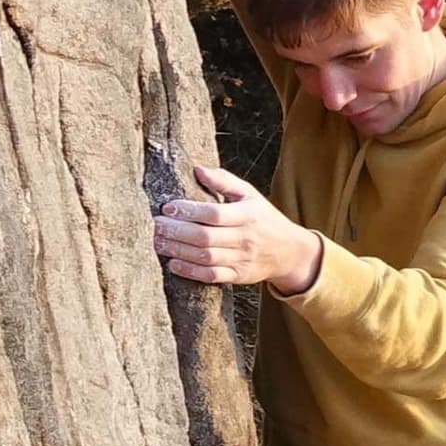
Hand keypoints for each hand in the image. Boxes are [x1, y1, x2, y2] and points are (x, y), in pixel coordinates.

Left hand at [157, 163, 322, 295]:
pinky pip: (211, 276)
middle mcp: (245, 238)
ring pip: (205, 257)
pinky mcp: (238, 276)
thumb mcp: (250, 194)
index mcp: (247, 215)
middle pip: (205, 237)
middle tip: (156, 225)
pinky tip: (173, 263)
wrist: (289, 251)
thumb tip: (198, 169)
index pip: (213, 213)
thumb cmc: (264, 218)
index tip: (168, 208)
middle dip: (176, 231)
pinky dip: (190, 271)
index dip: (188, 211)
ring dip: (178, 250)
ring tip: (158, 242)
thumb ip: (224, 181)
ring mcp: (242, 259)